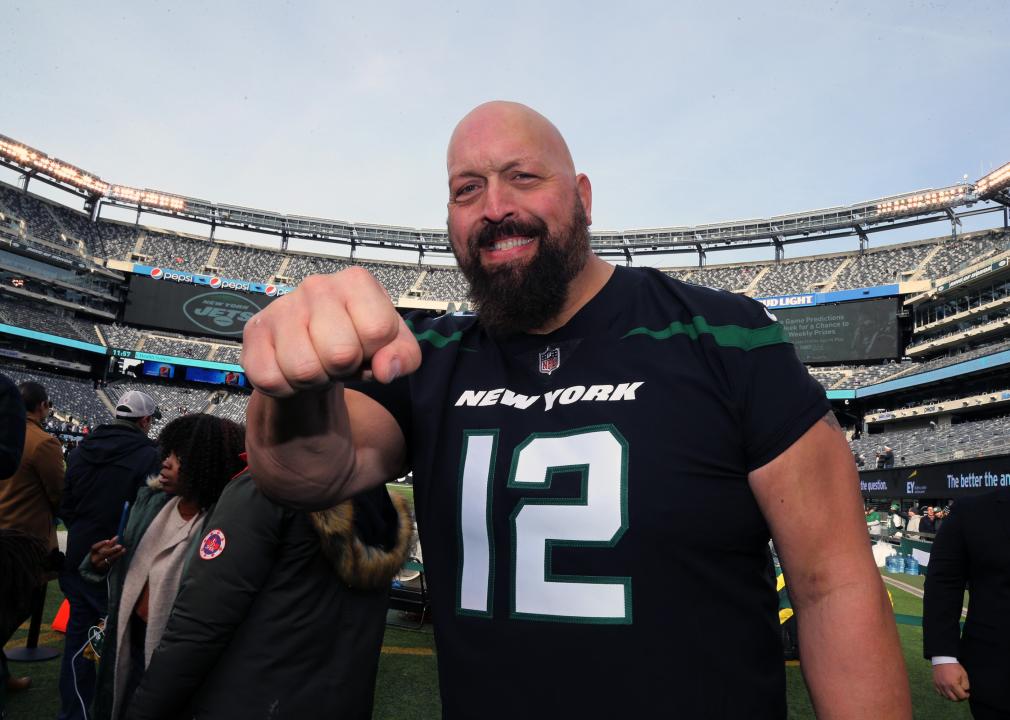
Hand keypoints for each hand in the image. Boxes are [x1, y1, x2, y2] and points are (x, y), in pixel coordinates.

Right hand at [89, 538, 124, 570]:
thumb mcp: (103, 548)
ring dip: (117, 554)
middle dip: (113, 549)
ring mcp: (99, 565)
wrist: (97, 567)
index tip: (108, 540)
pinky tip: (121, 554)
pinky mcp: (104, 569)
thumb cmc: (102, 554)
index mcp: (93, 552)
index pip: (95, 547)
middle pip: (103, 553)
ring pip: (109, 559)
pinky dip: (117, 558)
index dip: (101, 543)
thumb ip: (109, 543)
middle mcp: (94, 559)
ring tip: (123, 550)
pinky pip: (111, 563)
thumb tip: (117, 537)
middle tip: (120, 546)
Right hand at [242, 268, 421, 396]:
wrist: (312, 348)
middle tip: (339, 359)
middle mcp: (318, 286)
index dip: (375, 351)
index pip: (377, 330)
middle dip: (344, 368)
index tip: (367, 346)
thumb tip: (386, 369)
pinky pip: (272, 379)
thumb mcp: (393, 346)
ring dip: (315, 379)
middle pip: (340, 354)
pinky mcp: (254, 333)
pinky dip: (286, 386)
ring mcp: (282, 307)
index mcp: (357, 283)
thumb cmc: (355, 341)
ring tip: (318, 363)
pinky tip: (291, 367)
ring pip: (304, 370)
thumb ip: (404, 357)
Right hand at [933, 662, 969, 701]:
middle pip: (953, 699)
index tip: (967, 693)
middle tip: (961, 694)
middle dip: (959, 698)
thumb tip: (965, 691)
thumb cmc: (954, 667)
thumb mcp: (963, 674)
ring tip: (955, 692)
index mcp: (953, 684)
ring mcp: (939, 685)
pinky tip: (948, 689)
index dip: (966, 696)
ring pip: (946, 697)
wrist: (942, 659)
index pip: (961, 696)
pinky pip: (940, 693)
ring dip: (952, 696)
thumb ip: (966, 684)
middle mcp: (945, 686)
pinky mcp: (935, 683)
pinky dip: (944, 694)